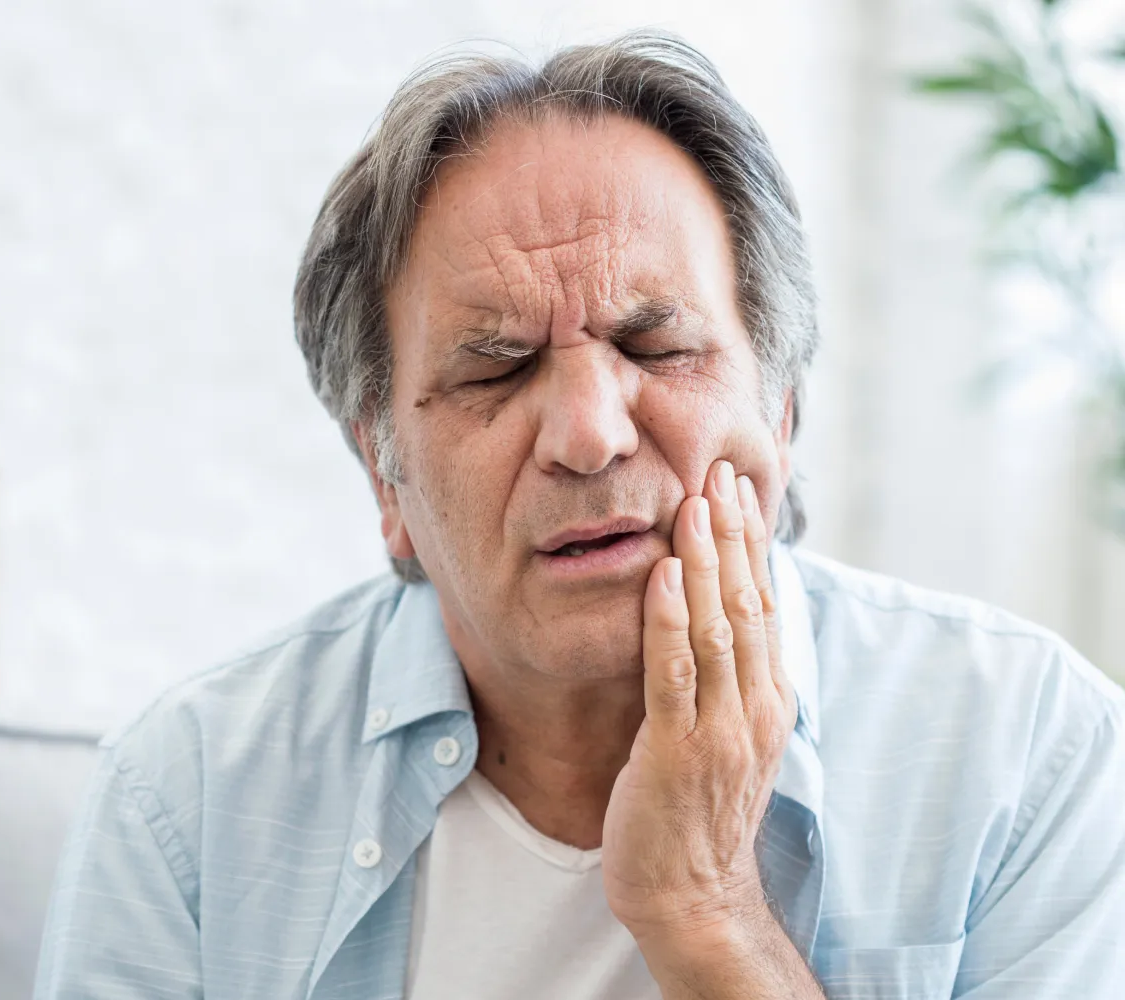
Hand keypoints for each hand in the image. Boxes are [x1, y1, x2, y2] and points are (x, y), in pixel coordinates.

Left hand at [601, 460, 797, 945]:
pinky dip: (668, 619)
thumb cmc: (701, 806)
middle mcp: (757, 706)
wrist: (693, 891)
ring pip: (717, 627)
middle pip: (749, 602)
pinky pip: (674, 673)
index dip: (752, 543)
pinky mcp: (677, 749)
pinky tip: (660, 574)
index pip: (765, 602)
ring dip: (705, 561)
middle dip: (733, 535)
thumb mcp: (730, 730)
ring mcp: (721, 728)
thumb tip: (713, 610)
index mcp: (770, 697)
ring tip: (695, 503)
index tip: (738, 488)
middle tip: (720, 472)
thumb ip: (728, 673)